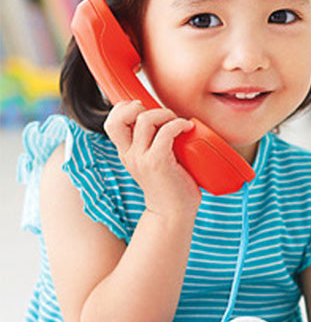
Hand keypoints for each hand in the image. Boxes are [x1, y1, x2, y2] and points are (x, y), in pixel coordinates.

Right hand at [104, 101, 201, 217]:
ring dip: (165, 114)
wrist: (172, 214)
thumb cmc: (170, 187)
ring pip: (145, 120)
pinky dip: (179, 124)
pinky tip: (187, 128)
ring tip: (177, 122)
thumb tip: (166, 121)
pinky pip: (166, 132)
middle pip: (118, 118)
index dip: (125, 109)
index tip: (145, 110)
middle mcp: (130, 155)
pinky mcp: (158, 163)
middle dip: (139, 107)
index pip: (111, 122)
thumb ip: (151, 144)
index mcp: (126, 153)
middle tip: (160, 114)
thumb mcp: (152, 162)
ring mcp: (142, 159)